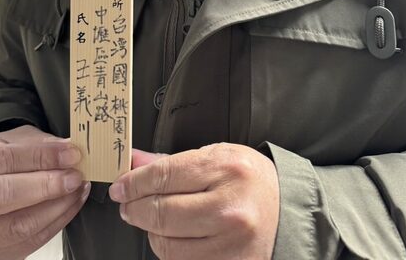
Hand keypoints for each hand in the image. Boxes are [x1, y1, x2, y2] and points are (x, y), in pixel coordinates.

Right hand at [0, 125, 89, 259]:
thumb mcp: (11, 139)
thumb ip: (38, 144)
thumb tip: (69, 150)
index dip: (39, 157)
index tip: (71, 153)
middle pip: (0, 196)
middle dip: (44, 187)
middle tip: (74, 176)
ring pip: (15, 227)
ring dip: (55, 208)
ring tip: (77, 189)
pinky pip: (26, 245)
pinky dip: (55, 224)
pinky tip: (70, 205)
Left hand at [109, 142, 278, 259]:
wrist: (285, 210)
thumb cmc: (249, 179)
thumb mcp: (215, 155)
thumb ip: (171, 161)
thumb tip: (133, 162)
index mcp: (226, 169)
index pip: (164, 176)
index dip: (134, 182)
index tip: (121, 185)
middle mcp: (230, 208)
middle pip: (162, 212)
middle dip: (135, 208)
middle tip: (128, 203)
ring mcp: (230, 244)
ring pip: (167, 244)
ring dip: (152, 231)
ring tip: (157, 218)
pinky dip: (170, 249)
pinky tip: (176, 236)